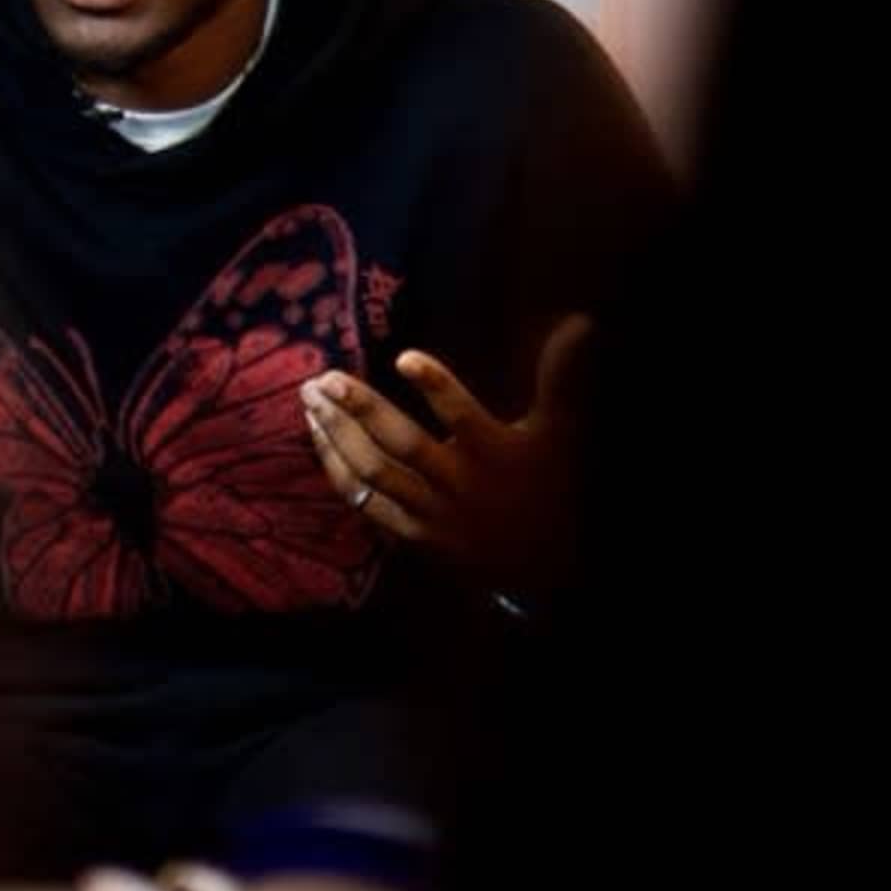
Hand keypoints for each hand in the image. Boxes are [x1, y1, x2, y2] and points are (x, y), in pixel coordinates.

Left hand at [301, 317, 592, 594]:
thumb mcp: (559, 432)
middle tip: (326, 377)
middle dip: (362, 410)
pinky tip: (316, 436)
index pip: (464, 418)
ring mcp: (431, 513)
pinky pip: (364, 503)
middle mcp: (460, 486)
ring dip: (337, 436)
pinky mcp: (410, 535)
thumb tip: (581, 322)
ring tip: (309, 397)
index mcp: (494, 454)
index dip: (437, 388)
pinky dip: (336, 470)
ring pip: (375, 475)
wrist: (541, 567)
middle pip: (404, 447)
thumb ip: (561, 377)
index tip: (404, 356)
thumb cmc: (548, 485)